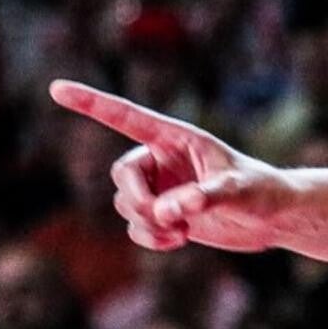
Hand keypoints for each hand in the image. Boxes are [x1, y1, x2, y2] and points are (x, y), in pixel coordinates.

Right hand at [48, 80, 292, 252]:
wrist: (271, 217)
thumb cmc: (262, 191)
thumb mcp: (239, 190)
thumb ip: (204, 198)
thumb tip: (170, 212)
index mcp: (177, 138)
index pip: (126, 117)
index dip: (91, 103)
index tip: (56, 88)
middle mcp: (163, 159)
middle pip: (122, 173)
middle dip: (135, 199)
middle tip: (163, 218)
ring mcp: (161, 187)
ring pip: (124, 204)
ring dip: (145, 223)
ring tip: (180, 231)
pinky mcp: (163, 213)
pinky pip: (135, 227)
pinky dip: (149, 237)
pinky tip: (177, 240)